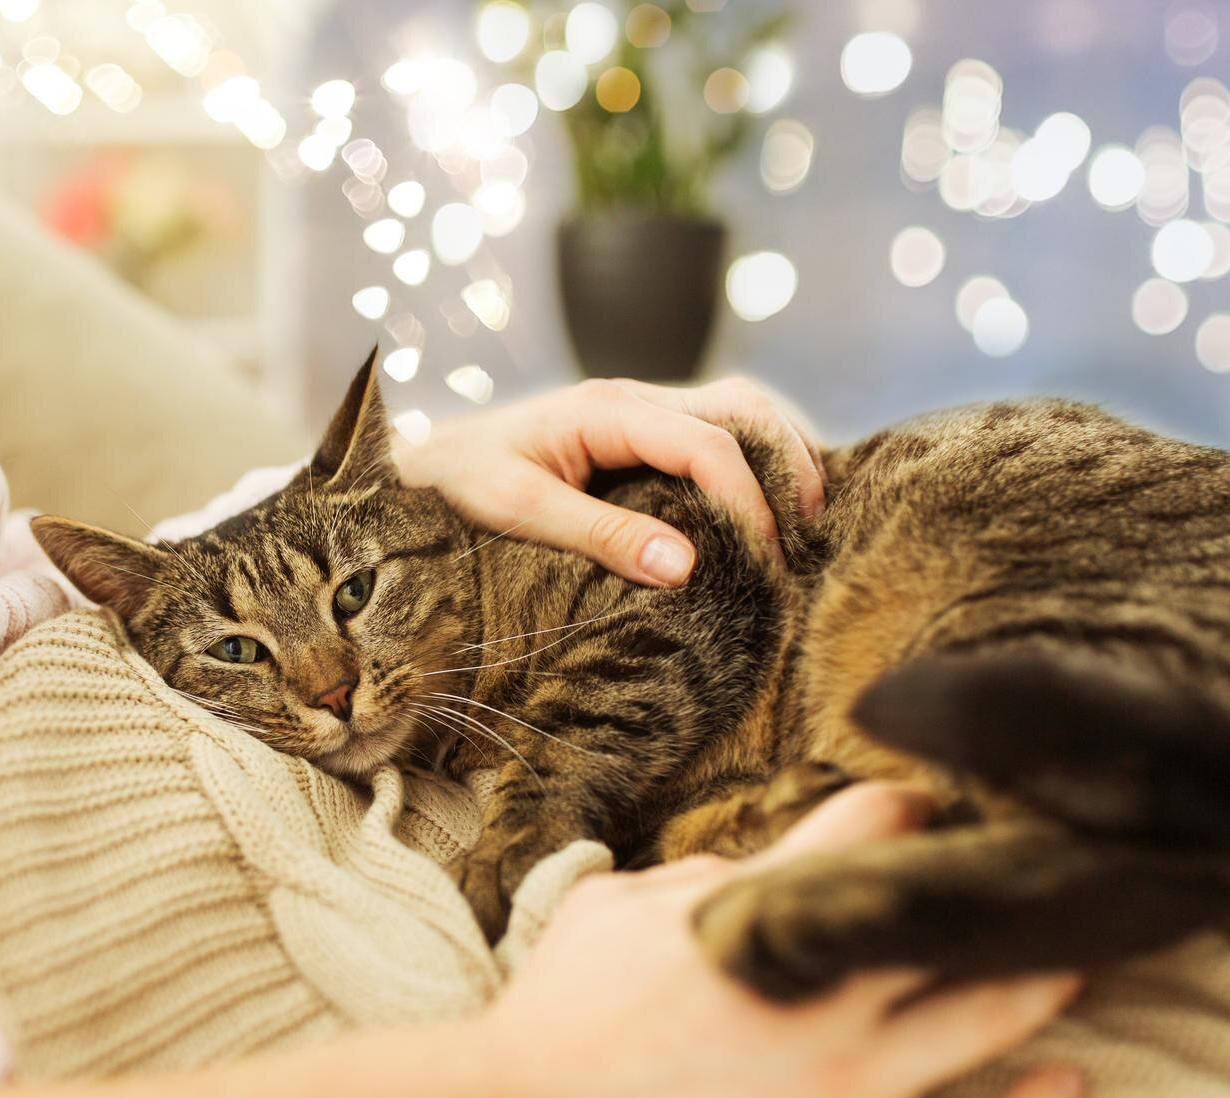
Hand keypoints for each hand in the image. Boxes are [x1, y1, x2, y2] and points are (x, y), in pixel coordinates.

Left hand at [391, 376, 826, 585]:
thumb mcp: (518, 512)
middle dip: (787, 465)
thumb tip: (686, 566)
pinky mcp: (638, 433)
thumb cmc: (457, 483)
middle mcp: (633, 399)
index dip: (747, 503)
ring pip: (740, 411)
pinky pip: (715, 432)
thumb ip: (600, 535)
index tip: (765, 563)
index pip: (706, 444)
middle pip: (743, 408)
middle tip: (809, 539)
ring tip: (805, 525)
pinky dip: (755, 463)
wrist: (420, 461)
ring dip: (781, 457)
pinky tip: (767, 512)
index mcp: (606, 410)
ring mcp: (640, 411)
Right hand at [464, 784, 1083, 1097]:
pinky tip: (1067, 1084)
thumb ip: (693, 875)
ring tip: (1082, 953)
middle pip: (966, 913)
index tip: (938, 819)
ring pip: (999, 1015)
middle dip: (1011, 883)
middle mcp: (821, 991)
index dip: (917, 812)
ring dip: (1052, 973)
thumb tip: (752, 869)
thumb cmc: (546, 1024)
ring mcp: (846, 1090)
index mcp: (757, 911)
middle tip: (1045, 876)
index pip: (877, 825)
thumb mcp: (606, 910)